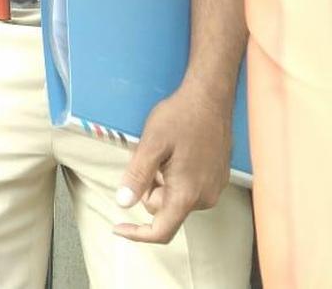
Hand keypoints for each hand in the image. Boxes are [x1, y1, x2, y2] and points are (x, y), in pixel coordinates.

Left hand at [114, 83, 232, 243]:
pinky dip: (174, 177)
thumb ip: (138, 177)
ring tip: (163, 153)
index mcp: (187, 194)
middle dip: (149, 190)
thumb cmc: (179, 118)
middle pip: (164, 210)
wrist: (210, 99)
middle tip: (146, 159)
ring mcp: (214, 189)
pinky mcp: (217, 179)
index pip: (162, 231)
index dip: (137, 234)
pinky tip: (175, 154)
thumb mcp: (150, 145)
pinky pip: (187, 188)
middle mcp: (205, 198)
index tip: (117, 227)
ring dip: (162, 182)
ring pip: (174, 198)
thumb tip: (123, 204)